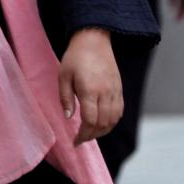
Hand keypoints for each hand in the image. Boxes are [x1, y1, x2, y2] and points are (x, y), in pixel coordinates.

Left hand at [58, 28, 122, 145]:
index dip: (83, 134)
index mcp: (90, 90)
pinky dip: (111, 122)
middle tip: (80, 140)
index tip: (75, 141)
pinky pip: (119, 111)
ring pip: (113, 120)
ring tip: (90, 134)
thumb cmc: (75, 58)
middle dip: (92, 135)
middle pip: (103, 123)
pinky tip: (102, 124)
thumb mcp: (63, 76)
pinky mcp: (120, 89)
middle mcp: (106, 93)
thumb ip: (66, 98)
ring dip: (103, 131)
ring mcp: (115, 91)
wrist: (94, 41)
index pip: (90, 120)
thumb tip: (68, 118)